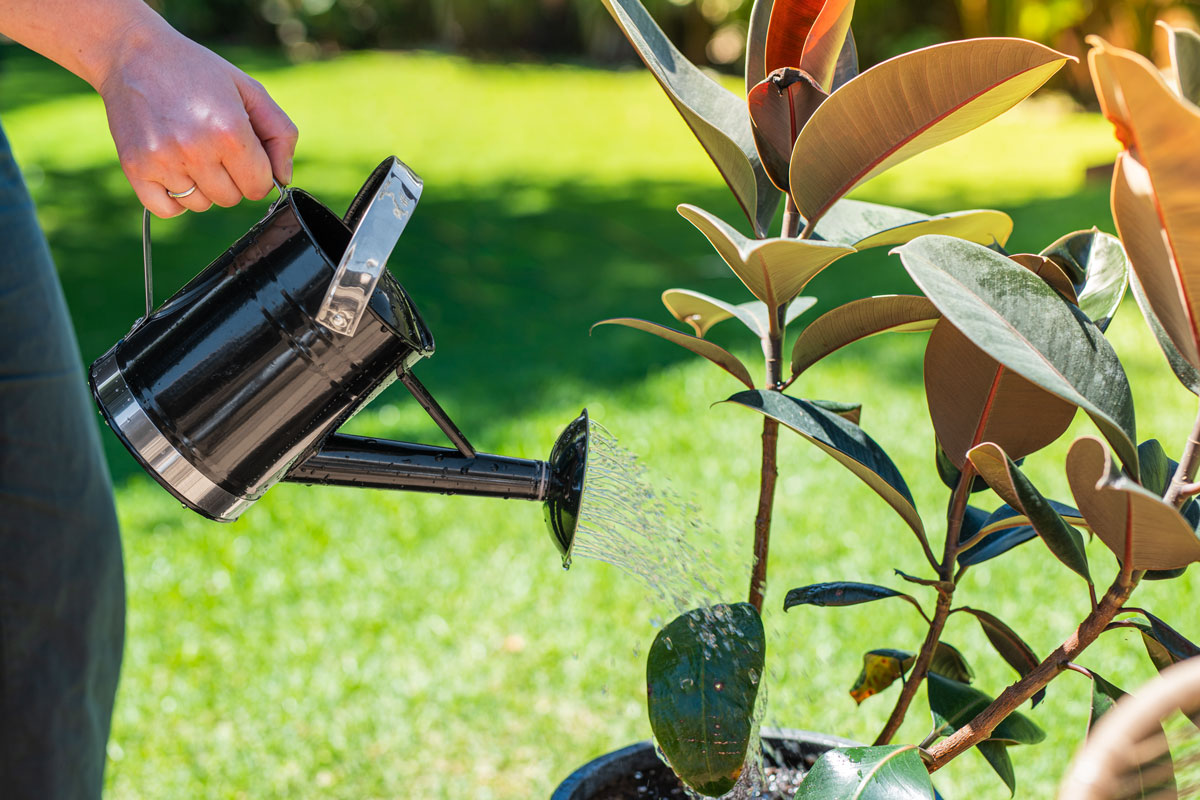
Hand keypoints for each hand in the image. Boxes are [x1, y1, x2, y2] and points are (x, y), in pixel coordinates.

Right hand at [97, 21, 298, 217]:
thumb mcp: (250, 91)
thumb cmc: (199, 73)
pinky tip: (173, 170)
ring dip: (201, 186)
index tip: (243, 154)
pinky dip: (173, 199)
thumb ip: (280, 134)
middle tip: (213, 146)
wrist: (132, 54)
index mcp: (230, 131)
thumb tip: (283, 178)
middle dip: (230, 178)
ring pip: (200, 204)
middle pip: (230, 198)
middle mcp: (196, 149)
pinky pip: (168, 210)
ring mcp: (163, 161)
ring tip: (189, 149)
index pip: (258, 187)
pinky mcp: (136, 168)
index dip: (256, 173)